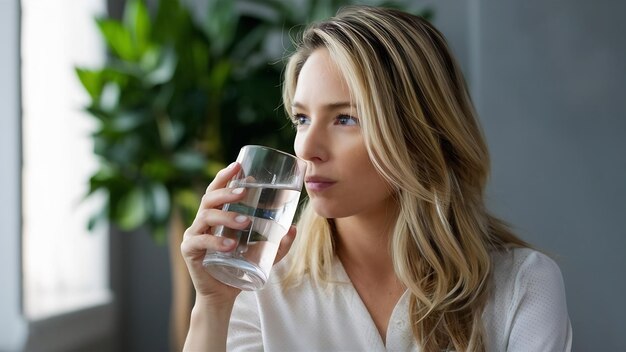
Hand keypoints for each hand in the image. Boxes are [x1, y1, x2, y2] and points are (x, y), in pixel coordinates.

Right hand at [180, 162, 296, 304]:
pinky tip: (230, 245)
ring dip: (226, 216)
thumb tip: (294, 228)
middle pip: (209, 198)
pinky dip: (216, 242)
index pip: (217, 190)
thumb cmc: (239, 268)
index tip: (239, 166)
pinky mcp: (190, 251)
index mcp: (216, 215)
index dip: (225, 176)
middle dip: (226, 190)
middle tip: (243, 190)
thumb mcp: (262, 254)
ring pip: (206, 216)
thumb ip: (278, 243)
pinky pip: (201, 242)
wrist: (222, 295)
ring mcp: (194, 235)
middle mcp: (202, 221)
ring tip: (245, 221)